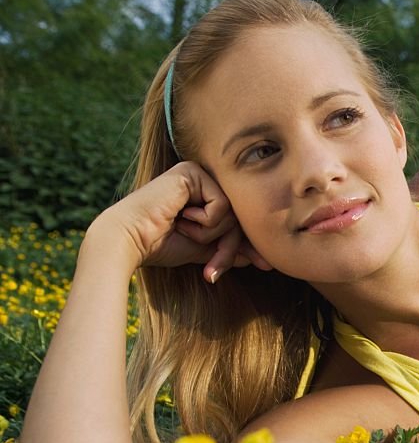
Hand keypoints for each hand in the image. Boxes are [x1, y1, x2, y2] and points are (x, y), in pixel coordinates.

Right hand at [90, 162, 271, 281]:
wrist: (130, 241)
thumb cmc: (159, 245)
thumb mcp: (203, 248)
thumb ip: (228, 248)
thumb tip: (260, 257)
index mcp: (204, 196)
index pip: (237, 221)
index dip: (246, 246)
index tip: (265, 266)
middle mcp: (203, 181)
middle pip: (238, 218)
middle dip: (228, 247)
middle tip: (212, 270)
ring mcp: (197, 174)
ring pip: (232, 213)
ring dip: (210, 234)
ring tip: (183, 232)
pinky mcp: (192, 172)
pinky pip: (222, 204)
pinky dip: (205, 220)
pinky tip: (181, 217)